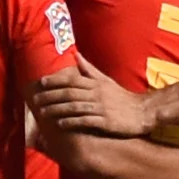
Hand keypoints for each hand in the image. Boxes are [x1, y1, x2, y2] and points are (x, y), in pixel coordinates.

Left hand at [32, 56, 151, 137]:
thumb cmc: (122, 97)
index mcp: (96, 84)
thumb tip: (76, 55)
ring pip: (74, 107)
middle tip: (36, 99)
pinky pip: (85, 121)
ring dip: (57, 109)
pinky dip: (71, 121)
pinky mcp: (105, 122)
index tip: (40, 83)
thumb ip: (89, 70)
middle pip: (69, 93)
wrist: (142, 112)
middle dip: (51, 95)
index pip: (71, 80)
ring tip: (43, 112)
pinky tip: (60, 124)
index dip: (55, 81)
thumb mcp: (106, 81)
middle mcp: (97, 94)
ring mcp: (101, 108)